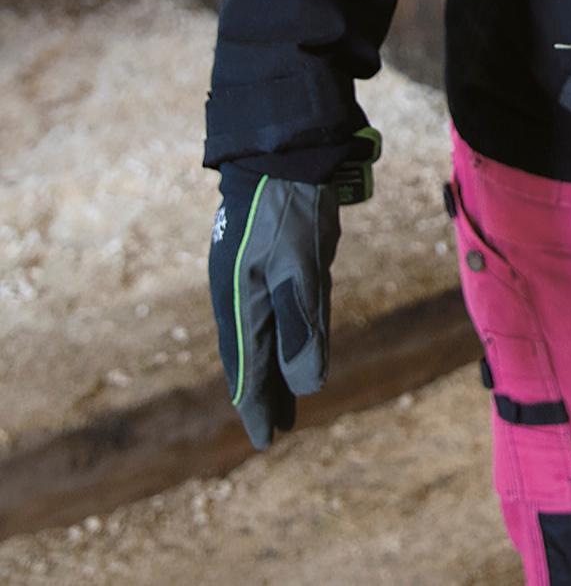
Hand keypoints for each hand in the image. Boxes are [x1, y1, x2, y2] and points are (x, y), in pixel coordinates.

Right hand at [207, 165, 340, 446]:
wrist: (282, 154)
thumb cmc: (290, 212)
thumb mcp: (300, 270)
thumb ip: (301, 326)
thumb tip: (307, 384)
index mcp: (241, 304)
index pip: (250, 369)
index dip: (259, 405)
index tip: (266, 440)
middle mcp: (240, 295)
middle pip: (254, 356)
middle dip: (266, 392)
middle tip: (276, 429)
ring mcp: (252, 276)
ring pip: (264, 334)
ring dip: (274, 366)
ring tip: (285, 396)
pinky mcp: (268, 259)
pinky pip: (274, 310)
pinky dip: (281, 334)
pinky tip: (291, 341)